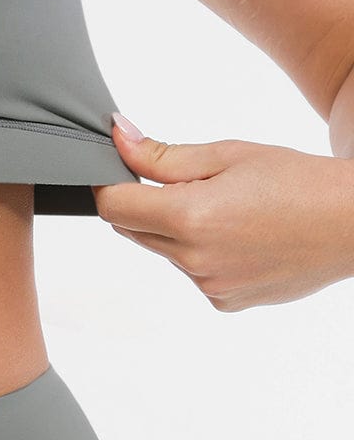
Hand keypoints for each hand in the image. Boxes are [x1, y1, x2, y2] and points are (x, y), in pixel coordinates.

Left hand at [92, 117, 353, 310]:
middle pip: (132, 230)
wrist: (352, 225)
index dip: (109, 183)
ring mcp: (209, 286)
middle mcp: (194, 260)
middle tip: (186, 184)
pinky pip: (192, 273)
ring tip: (228, 211)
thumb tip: (117, 137)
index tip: (119, 169)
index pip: (112, 206)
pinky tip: (240, 237)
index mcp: (190, 218)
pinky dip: (200, 254)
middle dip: (143, 204)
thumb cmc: (297, 181)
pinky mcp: (225, 302)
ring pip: (163, 252)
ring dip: (175, 230)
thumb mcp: (227, 154)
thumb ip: (163, 154)